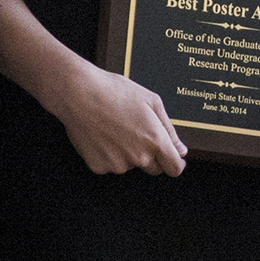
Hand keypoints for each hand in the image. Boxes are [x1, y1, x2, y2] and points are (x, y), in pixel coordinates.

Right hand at [51, 63, 187, 176]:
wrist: (79, 94)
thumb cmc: (114, 91)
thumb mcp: (151, 100)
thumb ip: (168, 128)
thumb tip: (180, 149)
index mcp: (155, 141)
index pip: (174, 168)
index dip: (175, 164)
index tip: (172, 159)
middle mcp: (138, 157)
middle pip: (153, 169)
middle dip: (151, 157)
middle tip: (138, 134)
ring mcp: (118, 164)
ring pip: (130, 165)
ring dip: (127, 153)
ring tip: (115, 128)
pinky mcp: (99, 166)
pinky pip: (110, 164)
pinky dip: (108, 154)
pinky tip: (103, 134)